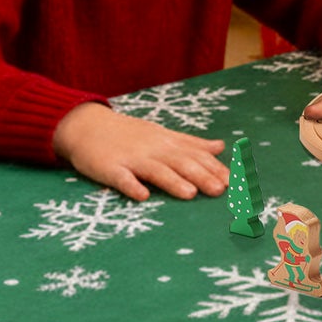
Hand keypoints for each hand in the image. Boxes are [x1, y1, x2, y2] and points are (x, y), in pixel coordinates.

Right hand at [53, 102, 227, 201]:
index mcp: (168, 143)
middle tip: (221, 190)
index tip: (235, 182)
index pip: (196, 155)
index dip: (215, 168)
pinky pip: (121, 178)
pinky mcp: (109, 168)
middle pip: (181, 163)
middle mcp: (153, 149)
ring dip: (173, 181)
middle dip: (202, 176)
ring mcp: (131, 158)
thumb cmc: (130, 134)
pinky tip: (142, 196)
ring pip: (155, 170)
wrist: (86, 125)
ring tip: (190, 194)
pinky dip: (131, 186)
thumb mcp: (163, 135)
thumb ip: (192, 143)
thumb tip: (221, 147)